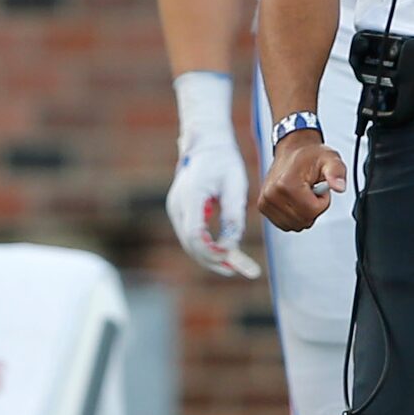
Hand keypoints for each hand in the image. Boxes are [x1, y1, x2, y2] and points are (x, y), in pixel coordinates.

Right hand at [166, 129, 261, 278]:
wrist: (207, 143)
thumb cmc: (224, 161)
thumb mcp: (235, 186)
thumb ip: (233, 215)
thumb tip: (232, 245)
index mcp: (191, 196)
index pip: (195, 235)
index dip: (211, 252)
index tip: (232, 259)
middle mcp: (177, 205)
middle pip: (190, 243)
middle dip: (212, 260)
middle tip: (237, 270)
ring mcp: (175, 208)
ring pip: (188, 242)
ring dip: (209, 256)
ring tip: (234, 266)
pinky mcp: (179, 211)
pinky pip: (190, 235)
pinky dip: (205, 247)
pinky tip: (223, 253)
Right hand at [256, 133, 348, 232]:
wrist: (293, 151)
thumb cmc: (310, 156)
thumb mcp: (330, 159)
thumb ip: (337, 172)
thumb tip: (340, 187)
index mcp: (286, 183)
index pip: (311, 211)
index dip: (322, 201)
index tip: (318, 188)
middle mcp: (272, 194)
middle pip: (303, 220)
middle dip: (313, 208)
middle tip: (311, 190)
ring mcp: (266, 202)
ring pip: (294, 225)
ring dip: (303, 213)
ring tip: (303, 195)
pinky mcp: (263, 207)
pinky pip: (285, 224)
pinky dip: (293, 216)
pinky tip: (294, 201)